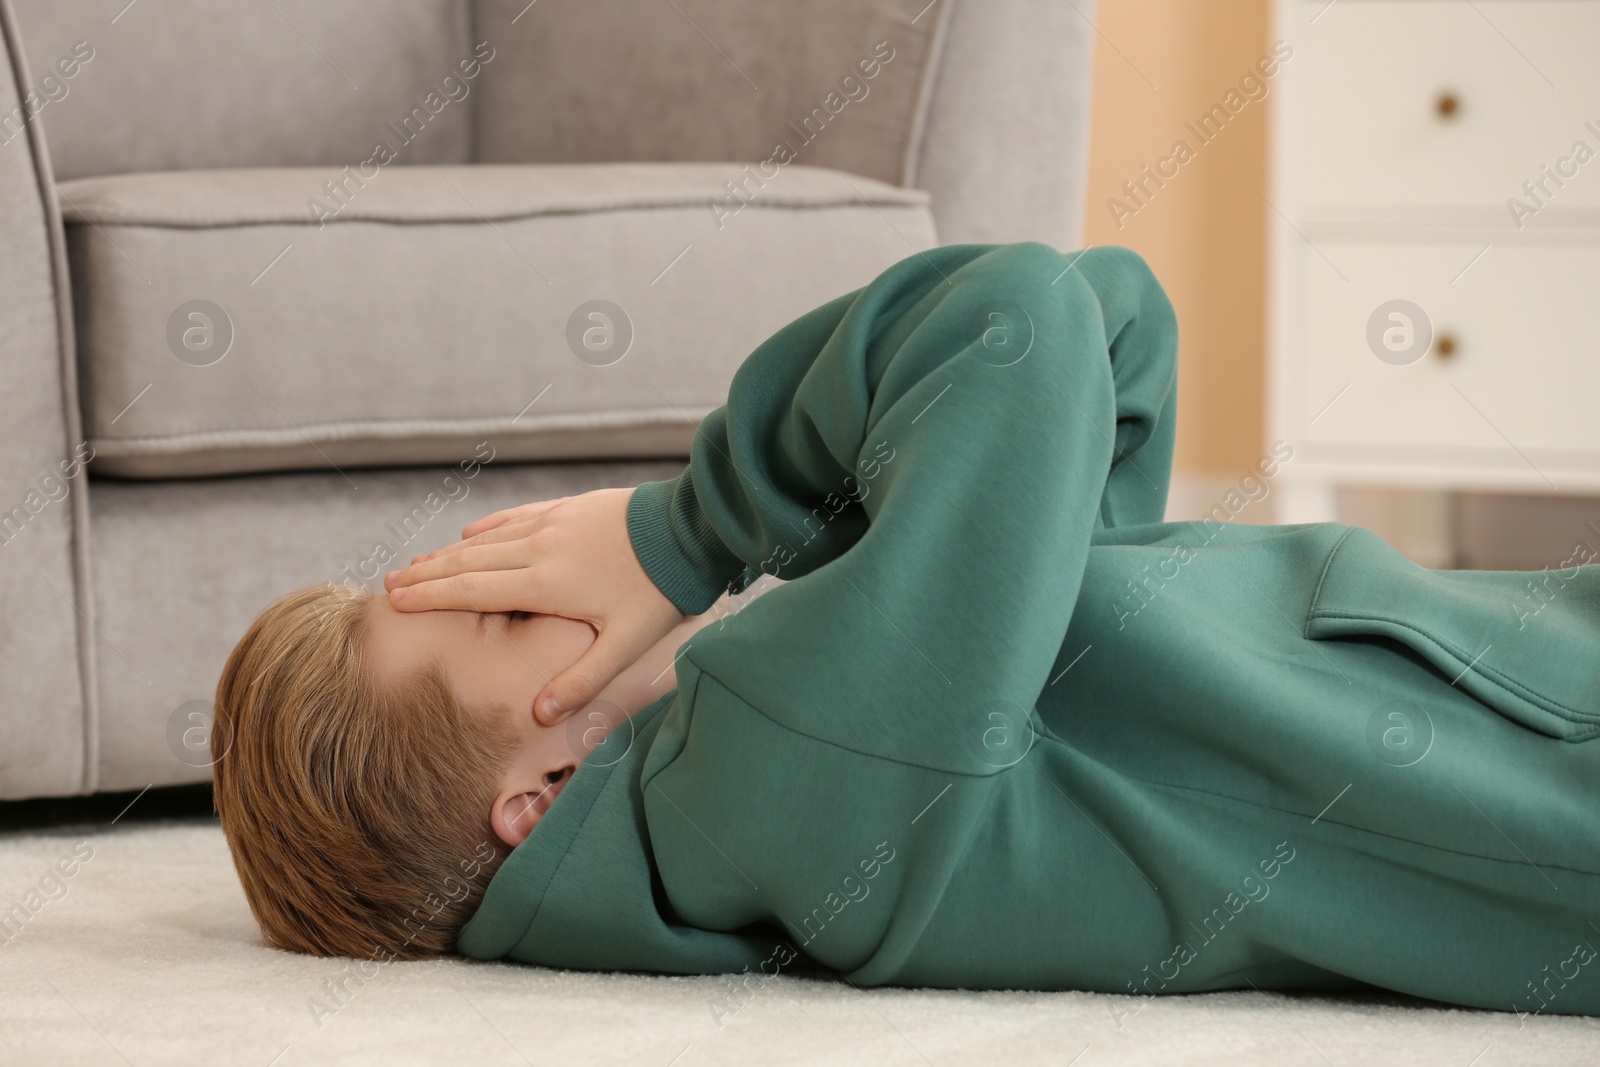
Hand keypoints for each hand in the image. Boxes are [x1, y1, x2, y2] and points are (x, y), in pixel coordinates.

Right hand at [383, 487, 685, 723]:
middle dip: (427, 574)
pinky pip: (515, 517)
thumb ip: (581, 680)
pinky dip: (487, 528)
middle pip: (469, 562)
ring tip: (419, 563)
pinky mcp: (568, 508)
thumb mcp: (625, 644)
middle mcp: (540, 549)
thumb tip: (540, 716)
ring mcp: (552, 524)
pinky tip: (471, 533)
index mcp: (547, 585)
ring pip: (487, 539)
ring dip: (449, 552)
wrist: (689, 529)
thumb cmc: (660, 590)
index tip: (397, 601)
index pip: (474, 592)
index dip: (432, 597)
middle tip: (390, 583)